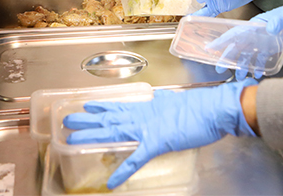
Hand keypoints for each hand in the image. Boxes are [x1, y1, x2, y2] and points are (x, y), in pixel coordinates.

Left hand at [64, 80, 257, 188]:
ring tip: (74, 136)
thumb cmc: (201, 107)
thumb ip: (164, 104)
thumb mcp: (177, 103)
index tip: (87, 106)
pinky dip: (124, 171)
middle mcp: (143, 116)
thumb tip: (159, 99)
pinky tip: (112, 182)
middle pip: (109, 118)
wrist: (214, 109)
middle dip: (87, 120)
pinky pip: (137, 159)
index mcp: (149, 108)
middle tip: (67, 120)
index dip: (101, 107)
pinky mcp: (157, 142)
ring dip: (93, 135)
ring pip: (114, 132)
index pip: (119, 107)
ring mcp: (148, 128)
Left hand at [191, 0, 271, 17]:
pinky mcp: (228, 9)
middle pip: (202, 13)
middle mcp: (218, 4)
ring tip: (199, 14)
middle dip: (196, 13)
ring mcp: (223, 8)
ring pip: (210, 13)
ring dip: (205, 10)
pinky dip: (213, 9)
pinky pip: (217, 11)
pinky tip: (212, 7)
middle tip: (190, 16)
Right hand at [205, 22, 270, 80]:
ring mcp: (262, 41)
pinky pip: (261, 58)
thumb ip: (278, 21)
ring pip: (247, 54)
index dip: (222, 41)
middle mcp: (256, 34)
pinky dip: (258, 66)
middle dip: (227, 57)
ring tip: (239, 76)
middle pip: (238, 46)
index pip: (235, 33)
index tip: (210, 48)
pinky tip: (258, 74)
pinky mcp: (271, 47)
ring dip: (242, 65)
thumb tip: (271, 28)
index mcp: (255, 25)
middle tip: (219, 68)